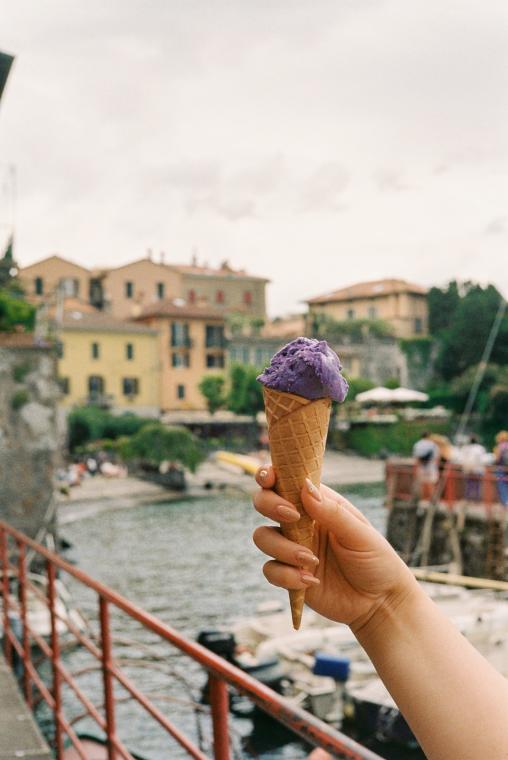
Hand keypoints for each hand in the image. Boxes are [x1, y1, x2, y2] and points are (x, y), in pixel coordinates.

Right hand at [253, 466, 416, 631]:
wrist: (380, 602)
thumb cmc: (376, 560)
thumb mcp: (360, 534)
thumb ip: (332, 512)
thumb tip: (305, 487)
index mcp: (317, 504)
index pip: (286, 481)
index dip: (269, 474)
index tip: (269, 478)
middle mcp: (299, 522)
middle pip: (263, 503)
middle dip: (269, 505)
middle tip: (292, 516)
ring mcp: (292, 548)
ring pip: (262, 537)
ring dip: (282, 547)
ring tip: (311, 561)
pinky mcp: (289, 575)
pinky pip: (270, 570)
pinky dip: (286, 576)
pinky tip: (311, 581)